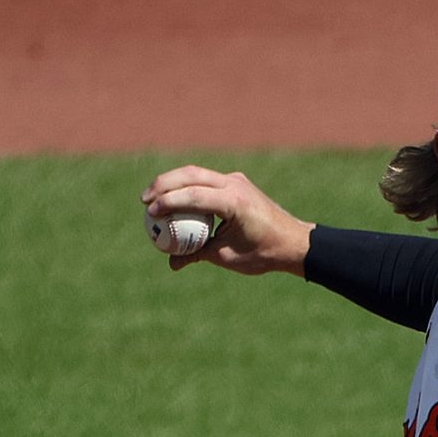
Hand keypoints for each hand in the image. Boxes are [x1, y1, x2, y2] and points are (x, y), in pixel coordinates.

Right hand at [141, 166, 314, 275]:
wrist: (292, 241)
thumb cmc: (263, 253)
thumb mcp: (228, 257)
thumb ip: (198, 255)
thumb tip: (172, 263)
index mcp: (235, 202)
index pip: (195, 196)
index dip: (170, 202)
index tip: (151, 213)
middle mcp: (235, 184)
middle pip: (191, 174)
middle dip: (164, 184)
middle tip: (144, 200)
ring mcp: (235, 180)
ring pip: (197, 173)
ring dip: (173, 181)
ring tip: (152, 196)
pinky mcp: (235, 182)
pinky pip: (205, 180)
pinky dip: (187, 186)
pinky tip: (172, 198)